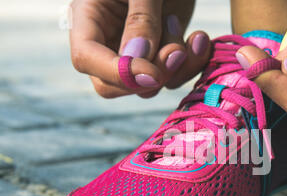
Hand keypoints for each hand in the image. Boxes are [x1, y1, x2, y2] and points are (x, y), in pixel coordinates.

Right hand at [69, 0, 211, 98]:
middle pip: (113, 84)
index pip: (86, 58)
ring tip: (193, 36)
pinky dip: (190, 65)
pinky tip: (200, 41)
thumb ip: (140, 19)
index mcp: (89, 17)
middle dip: (148, 77)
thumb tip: (137, 59)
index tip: (152, 73)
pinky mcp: (160, 55)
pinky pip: (171, 77)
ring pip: (147, 87)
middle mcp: (108, 41)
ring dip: (175, 69)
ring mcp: (135, 52)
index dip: (118, 73)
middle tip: (177, 52)